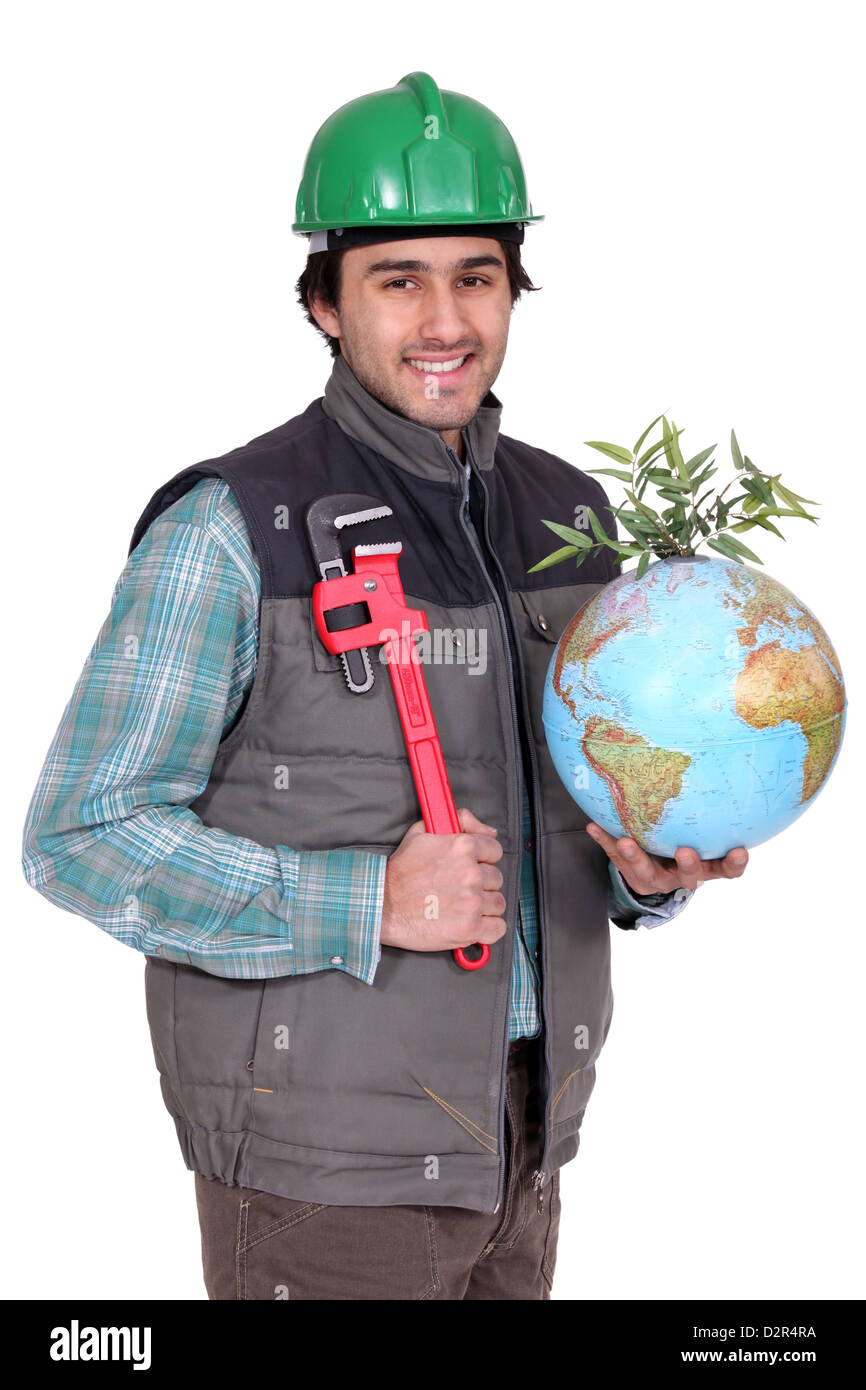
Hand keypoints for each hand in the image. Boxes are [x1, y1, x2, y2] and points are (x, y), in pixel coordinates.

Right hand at [381, 807, 507, 953]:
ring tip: (463, 907)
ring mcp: (472, 902)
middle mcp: (471, 873)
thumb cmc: (400, 871)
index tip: (472, 868)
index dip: (484, 860)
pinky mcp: (469, 928)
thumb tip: (490, 832)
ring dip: (485, 906)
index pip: (495, 851)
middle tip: (460, 889)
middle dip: (481, 884)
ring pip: (498, 903)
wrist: (380, 905)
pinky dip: (488, 928)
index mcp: (463, 847)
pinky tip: (473, 924)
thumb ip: (461, 821)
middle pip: (496, 879)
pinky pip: (498, 928)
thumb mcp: (423, 832)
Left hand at [585, 821, 748, 894]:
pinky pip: (616, 858)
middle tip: (686, 852)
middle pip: (691, 876)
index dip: (734, 863)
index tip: (740, 851)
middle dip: (689, 865)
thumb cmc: (688, 843)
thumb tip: (718, 763)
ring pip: (646, 871)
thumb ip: (711, 813)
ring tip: (626, 842)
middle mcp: (683, 876)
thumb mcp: (703, 834)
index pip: (727, 869)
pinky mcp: (633, 874)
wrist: (658, 873)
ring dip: (636, 856)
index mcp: (707, 866)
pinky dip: (605, 841)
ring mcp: (657, 878)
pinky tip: (595, 826)